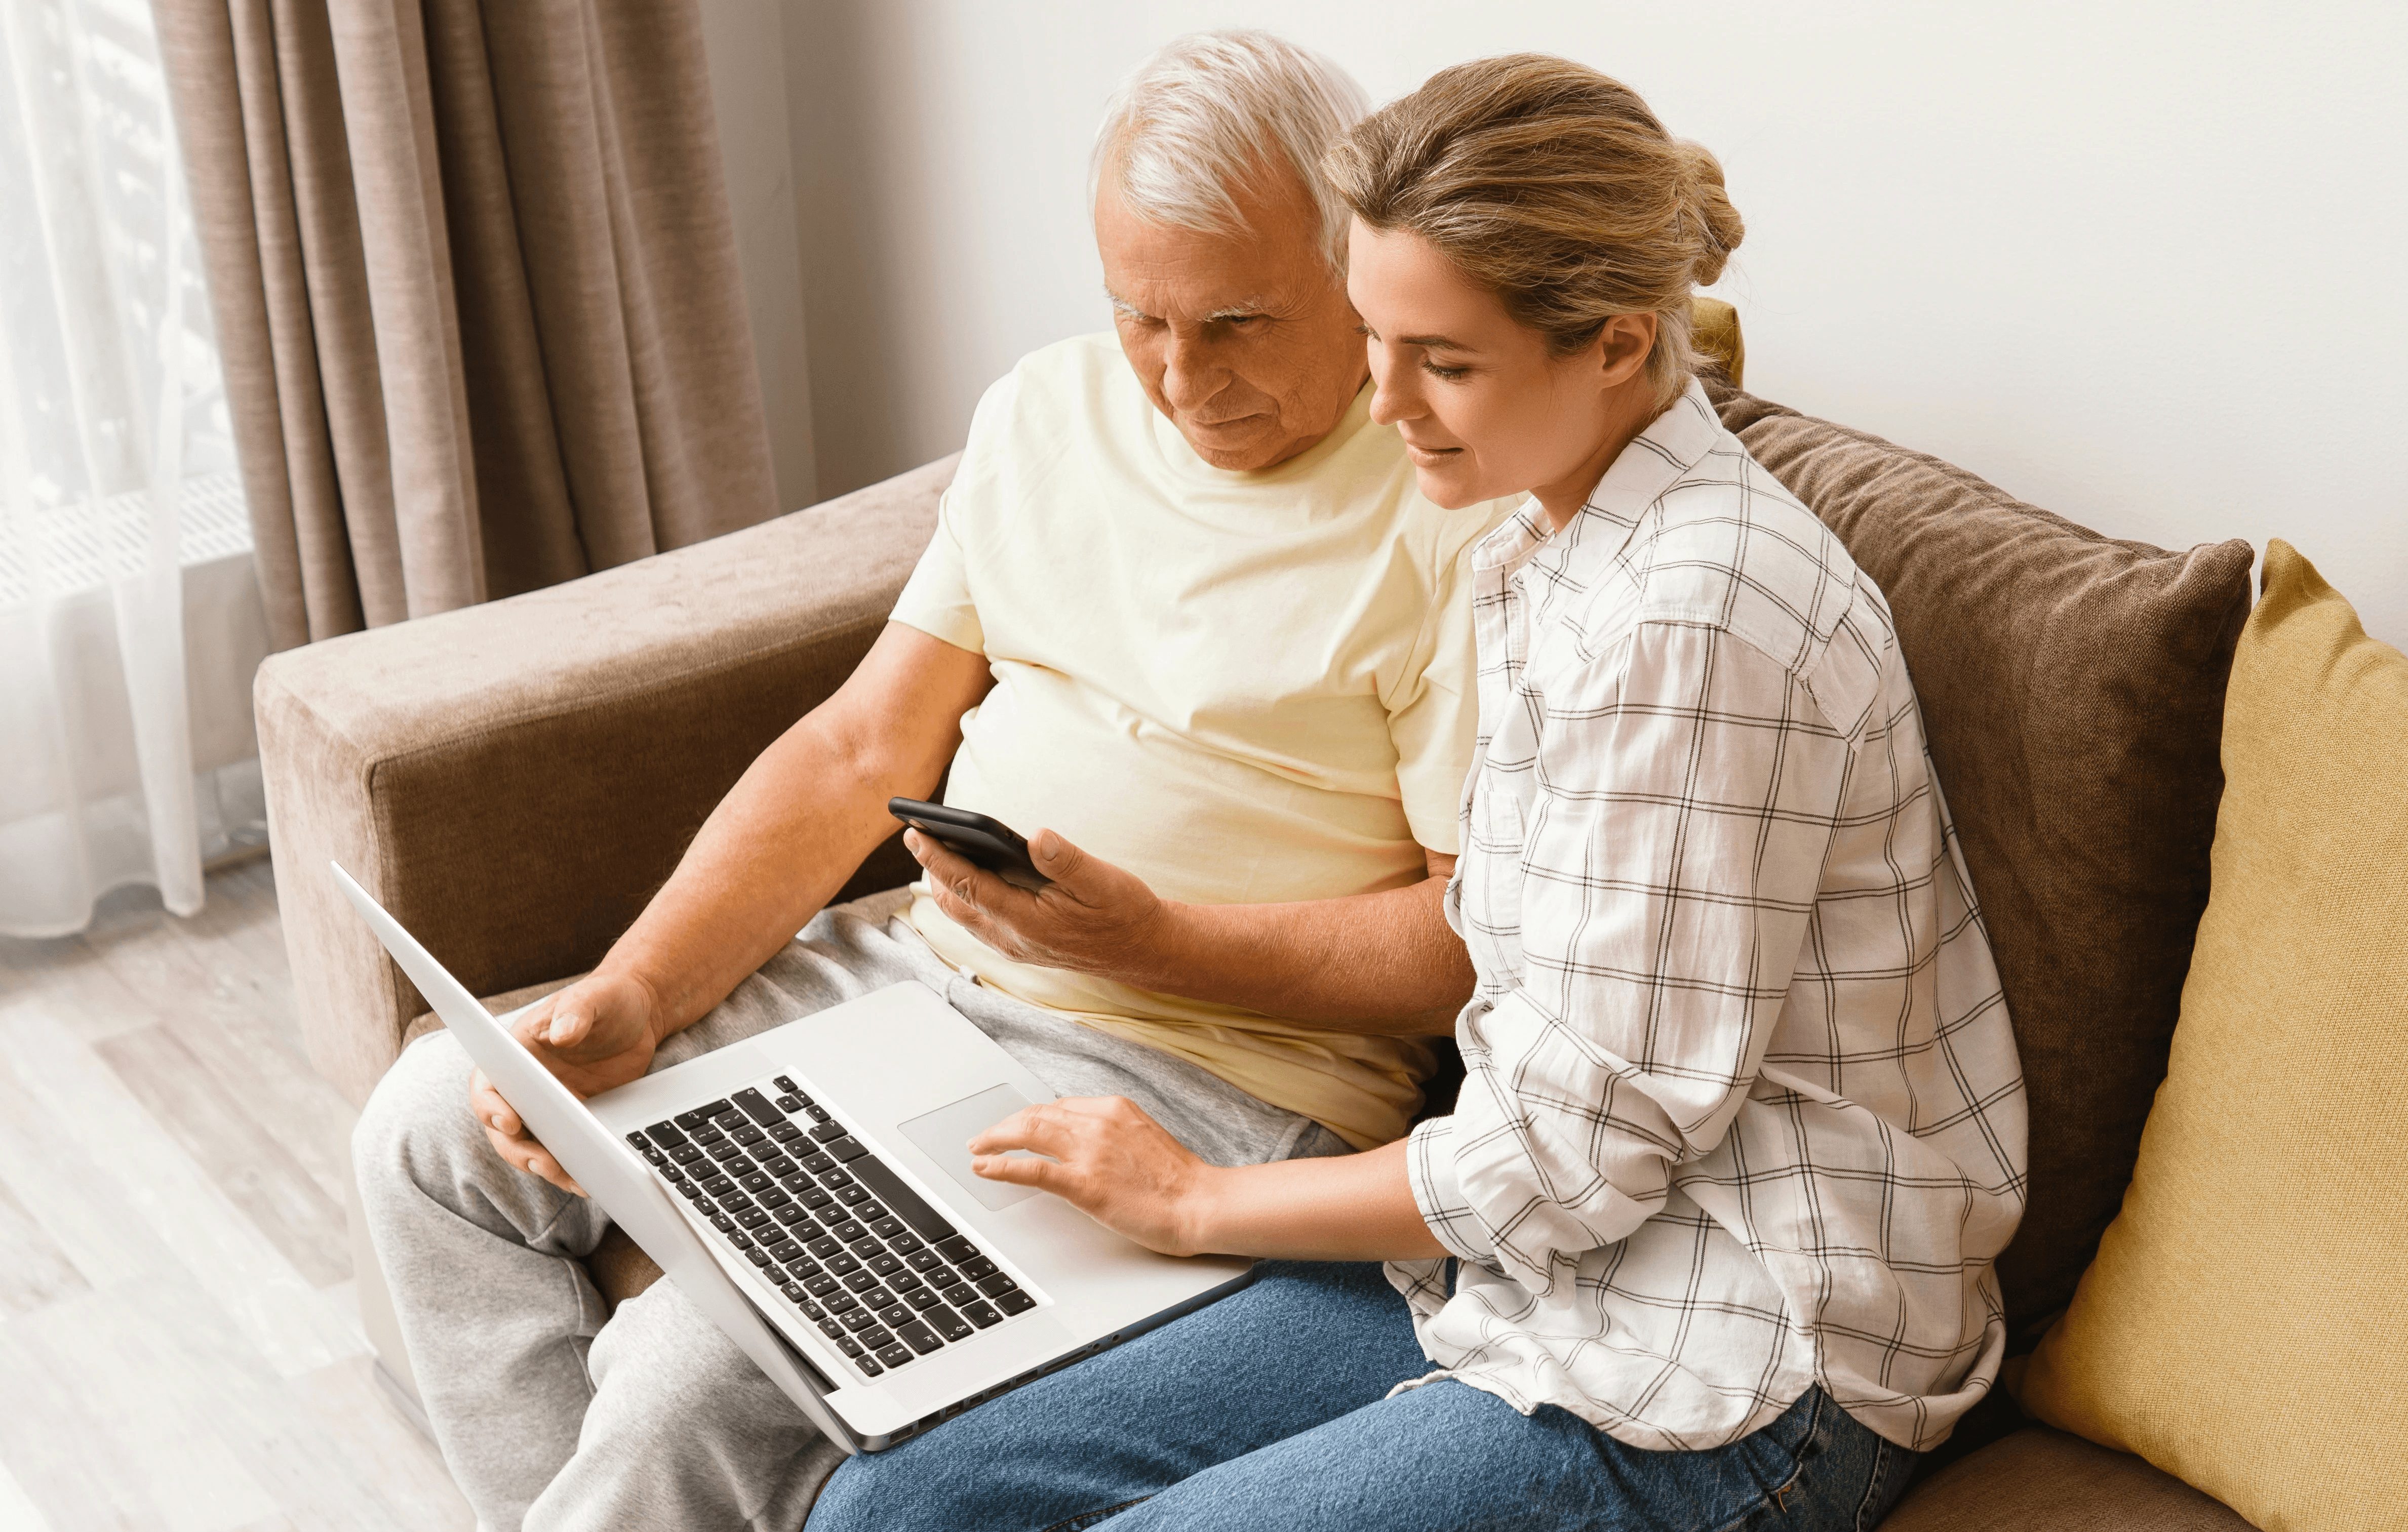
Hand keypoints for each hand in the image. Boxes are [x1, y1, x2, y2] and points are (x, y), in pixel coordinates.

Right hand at [469, 968, 665, 1195]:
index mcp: (517, 1053)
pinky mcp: (574, 1121)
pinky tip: (589, 1180)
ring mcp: (548, 1106)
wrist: (638, 1014)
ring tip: (571, 1177)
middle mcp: (525, 1084)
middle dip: (518, 1149)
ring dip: (544, 1166)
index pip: (488, 1084)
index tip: (509, 1119)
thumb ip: (575, 1011)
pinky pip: (564, 1151)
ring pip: (531, 1146)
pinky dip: (572, 1168)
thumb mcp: (592, 998)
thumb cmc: (606, 999)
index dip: (490, 1106)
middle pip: (504, 1127)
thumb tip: (563, 1033)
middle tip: (543, 1162)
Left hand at [907, 827, 1177, 986]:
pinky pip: (978, 921)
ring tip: (934, 850)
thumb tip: (1037, 837)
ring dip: (945, 884)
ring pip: (964, 916)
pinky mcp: (1021, 946)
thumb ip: (1067, 860)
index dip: (938, 858)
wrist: (1142, 950)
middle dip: (932, 868)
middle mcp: (1012, 939)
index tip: (915, 831)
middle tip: (917, 833)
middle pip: (955, 903)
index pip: (968, 886)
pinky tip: (968, 875)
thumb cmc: (1123, 913)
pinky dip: (964, 897)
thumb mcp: (1103, 881)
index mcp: (1026, 921)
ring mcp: (1014, 946)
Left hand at [968, 1096, 1220, 1256]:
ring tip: (977, 1148)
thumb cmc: (1179, 1182)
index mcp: (1114, 1109)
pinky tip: (984, 1168)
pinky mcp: (1084, 1183)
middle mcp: (1099, 1122)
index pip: (1058, 1106)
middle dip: (1005, 1125)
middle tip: (985, 1136)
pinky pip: (1032, 1168)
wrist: (1201, 1203)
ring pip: (1029, 1132)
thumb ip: (1111, 1135)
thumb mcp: (1143, 1140)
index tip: (1016, 1127)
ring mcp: (1090, 1151)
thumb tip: (1081, 1144)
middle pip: (1037, 1114)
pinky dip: (1002, 1165)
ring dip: (996, 1139)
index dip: (1030, 1117)